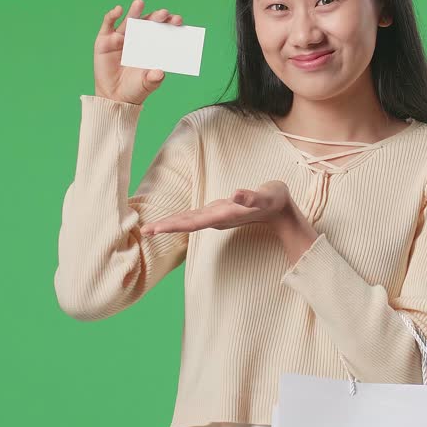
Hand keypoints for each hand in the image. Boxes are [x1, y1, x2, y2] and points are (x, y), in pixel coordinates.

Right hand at [93, 0, 183, 105]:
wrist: (114, 97)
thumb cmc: (135, 88)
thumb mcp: (146, 84)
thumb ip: (154, 79)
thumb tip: (160, 73)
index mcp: (152, 45)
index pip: (163, 30)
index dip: (170, 23)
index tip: (178, 20)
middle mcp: (138, 38)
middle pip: (148, 23)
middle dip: (156, 17)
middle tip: (164, 13)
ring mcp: (121, 37)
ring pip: (129, 20)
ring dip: (135, 11)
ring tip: (140, 3)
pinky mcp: (105, 39)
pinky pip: (108, 24)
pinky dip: (112, 15)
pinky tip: (118, 10)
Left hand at [140, 181, 293, 235]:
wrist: (282, 210)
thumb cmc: (274, 200)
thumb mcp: (266, 196)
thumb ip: (251, 197)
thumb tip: (235, 194)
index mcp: (223, 214)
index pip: (193, 221)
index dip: (174, 225)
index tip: (156, 229)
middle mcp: (218, 217)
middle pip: (187, 223)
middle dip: (166, 227)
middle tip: (144, 232)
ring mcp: (217, 216)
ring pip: (190, 221)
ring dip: (170, 224)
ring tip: (151, 229)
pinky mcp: (219, 211)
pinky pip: (195, 217)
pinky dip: (181, 219)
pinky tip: (170, 222)